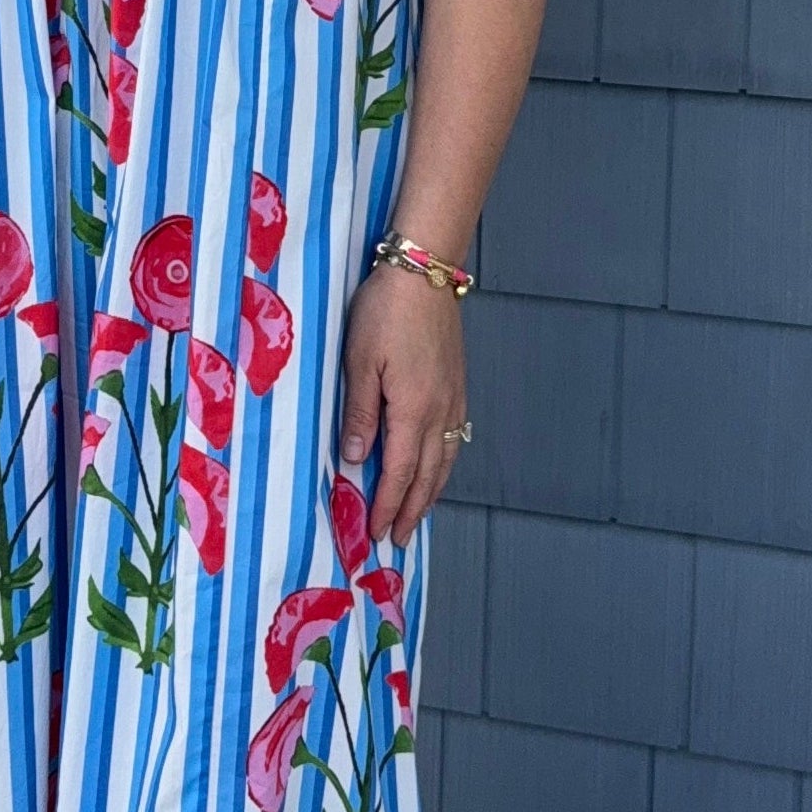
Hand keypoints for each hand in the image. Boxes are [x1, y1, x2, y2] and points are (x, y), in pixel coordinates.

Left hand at [338, 265, 467, 545]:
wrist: (424, 271)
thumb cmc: (384, 311)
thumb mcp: (359, 362)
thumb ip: (360, 413)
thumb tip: (354, 459)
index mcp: (413, 410)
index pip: (398, 473)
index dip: (388, 506)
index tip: (377, 533)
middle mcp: (439, 411)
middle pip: (427, 475)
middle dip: (412, 510)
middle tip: (400, 540)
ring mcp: (452, 398)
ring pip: (444, 460)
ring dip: (430, 492)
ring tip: (418, 515)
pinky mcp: (456, 384)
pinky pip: (453, 438)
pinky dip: (443, 464)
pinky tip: (436, 468)